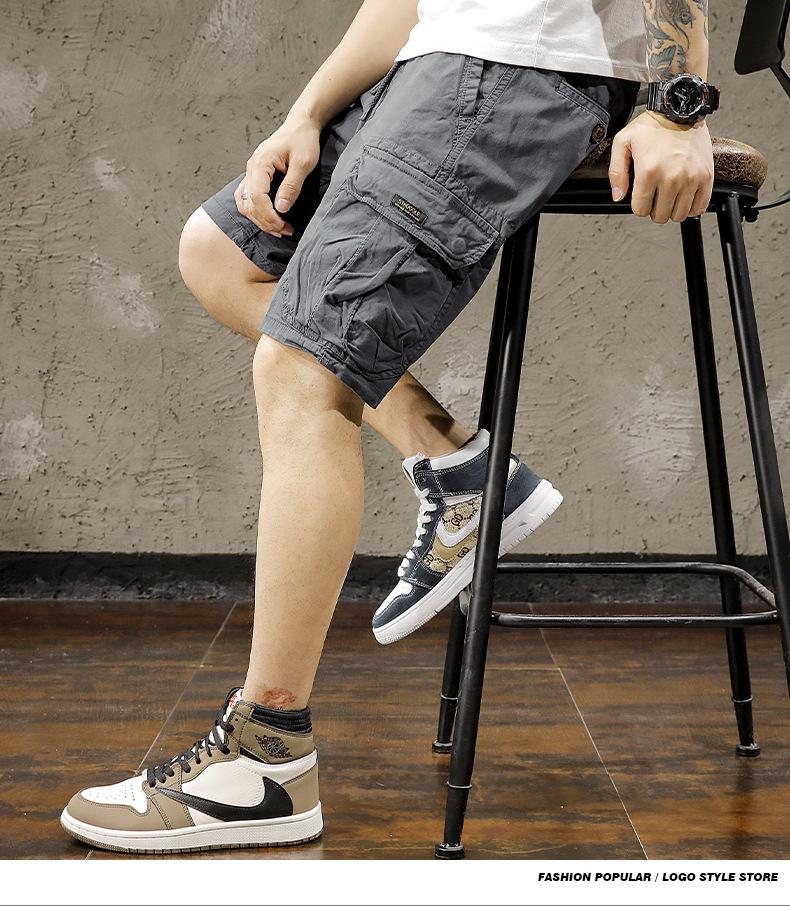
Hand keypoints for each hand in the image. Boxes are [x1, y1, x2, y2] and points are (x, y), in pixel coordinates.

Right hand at [235, 114, 320, 236]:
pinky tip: (268, 218)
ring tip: (277, 228)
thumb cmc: (303, 140)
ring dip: (258, 219)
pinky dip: (255, 210)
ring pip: (244, 203)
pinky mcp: (255, 175)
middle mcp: (251, 168)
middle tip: (284, 231)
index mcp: (261, 163)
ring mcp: (251, 172)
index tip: (284, 227)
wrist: (301, 125)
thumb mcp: (303, 163)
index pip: (256, 197)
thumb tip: (281, 208)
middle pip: (248, 203)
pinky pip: (246, 197)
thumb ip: (291, 186)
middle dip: (265, 221)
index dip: (269, 216)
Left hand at [608, 110, 713, 222]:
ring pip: (679, 215)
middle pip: (660, 216)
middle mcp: (671, 177)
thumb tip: (618, 196)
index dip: (639, 205)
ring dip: (672, 209)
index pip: (640, 210)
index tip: (643, 195)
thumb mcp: (623, 142)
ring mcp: (691, 178)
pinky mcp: (706, 176)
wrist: (682, 109)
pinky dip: (692, 208)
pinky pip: (699, 207)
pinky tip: (685, 197)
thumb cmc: (652, 125)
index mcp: (648, 171)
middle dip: (655, 209)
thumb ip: (616, 172)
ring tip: (670, 195)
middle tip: (656, 196)